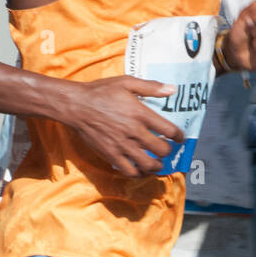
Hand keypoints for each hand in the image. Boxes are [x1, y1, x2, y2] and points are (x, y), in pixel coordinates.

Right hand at [64, 76, 185, 177]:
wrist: (76, 106)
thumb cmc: (100, 92)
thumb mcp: (126, 82)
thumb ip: (151, 87)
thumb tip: (172, 89)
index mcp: (140, 113)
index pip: (169, 130)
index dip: (179, 136)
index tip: (179, 138)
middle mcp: (134, 132)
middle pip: (162, 150)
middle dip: (169, 151)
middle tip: (167, 149)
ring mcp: (122, 145)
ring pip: (148, 164)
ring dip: (157, 166)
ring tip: (158, 163)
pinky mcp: (111, 155)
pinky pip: (130, 171)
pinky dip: (139, 173)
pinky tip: (141, 170)